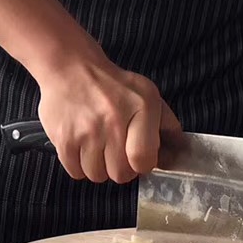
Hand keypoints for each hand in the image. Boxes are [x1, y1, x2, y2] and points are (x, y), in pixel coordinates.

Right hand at [35, 57, 179, 183]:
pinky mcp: (64, 138)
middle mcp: (114, 119)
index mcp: (142, 106)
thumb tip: (179, 151)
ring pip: (97, 176)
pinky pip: (76, 172)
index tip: (137, 158)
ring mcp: (87, 130)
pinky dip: (78, 164)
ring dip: (97, 166)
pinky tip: (81, 144)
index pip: (144, 159)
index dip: (141, 165)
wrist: (70, 67)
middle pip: (120, 174)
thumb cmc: (112, 85)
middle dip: (119, 167)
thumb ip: (166, 123)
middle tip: (115, 150)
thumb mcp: (147, 94)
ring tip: (96, 144)